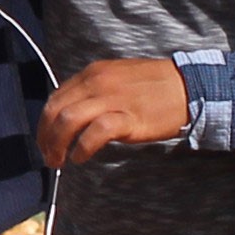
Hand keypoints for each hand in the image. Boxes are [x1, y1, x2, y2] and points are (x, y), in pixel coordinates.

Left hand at [39, 58, 187, 167]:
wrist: (190, 87)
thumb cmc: (155, 87)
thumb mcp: (117, 79)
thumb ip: (94, 92)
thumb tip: (73, 113)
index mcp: (93, 73)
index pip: (56, 97)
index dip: (45, 122)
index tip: (45, 139)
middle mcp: (97, 82)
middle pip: (55, 109)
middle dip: (45, 136)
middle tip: (48, 155)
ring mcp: (112, 99)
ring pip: (68, 120)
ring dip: (57, 144)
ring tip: (59, 160)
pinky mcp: (128, 117)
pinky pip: (94, 133)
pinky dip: (82, 148)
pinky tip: (81, 157)